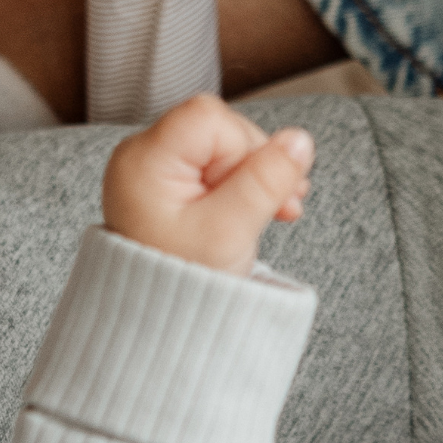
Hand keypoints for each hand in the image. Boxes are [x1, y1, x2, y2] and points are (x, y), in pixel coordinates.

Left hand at [102, 95, 312, 275]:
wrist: (159, 324)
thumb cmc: (181, 286)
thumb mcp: (231, 231)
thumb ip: (267, 180)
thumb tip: (300, 140)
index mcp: (145, 162)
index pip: (209, 118)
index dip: (246, 146)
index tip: (261, 188)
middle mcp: (142, 157)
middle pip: (218, 130)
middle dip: (256, 164)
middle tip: (283, 204)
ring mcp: (153, 171)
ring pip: (221, 148)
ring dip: (255, 176)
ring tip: (278, 210)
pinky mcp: (167, 185)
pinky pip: (212, 167)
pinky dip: (239, 185)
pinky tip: (258, 209)